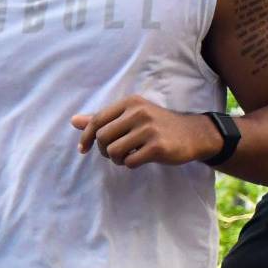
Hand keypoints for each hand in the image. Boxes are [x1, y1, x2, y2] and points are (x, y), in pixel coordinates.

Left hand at [71, 97, 220, 167]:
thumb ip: (103, 119)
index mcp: (130, 102)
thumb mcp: (131, 116)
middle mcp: (139, 112)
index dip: (86, 137)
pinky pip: (129, 161)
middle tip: (114, 153)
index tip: (83, 150)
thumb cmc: (156, 126)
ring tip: (126, 157)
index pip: (97, 120)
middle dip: (103, 150)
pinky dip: (129, 164)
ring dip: (116, 159)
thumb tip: (73, 121)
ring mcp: (150, 129)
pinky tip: (139, 159)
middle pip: (103, 137)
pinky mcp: (158, 147)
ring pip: (114, 151)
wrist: (194, 134)